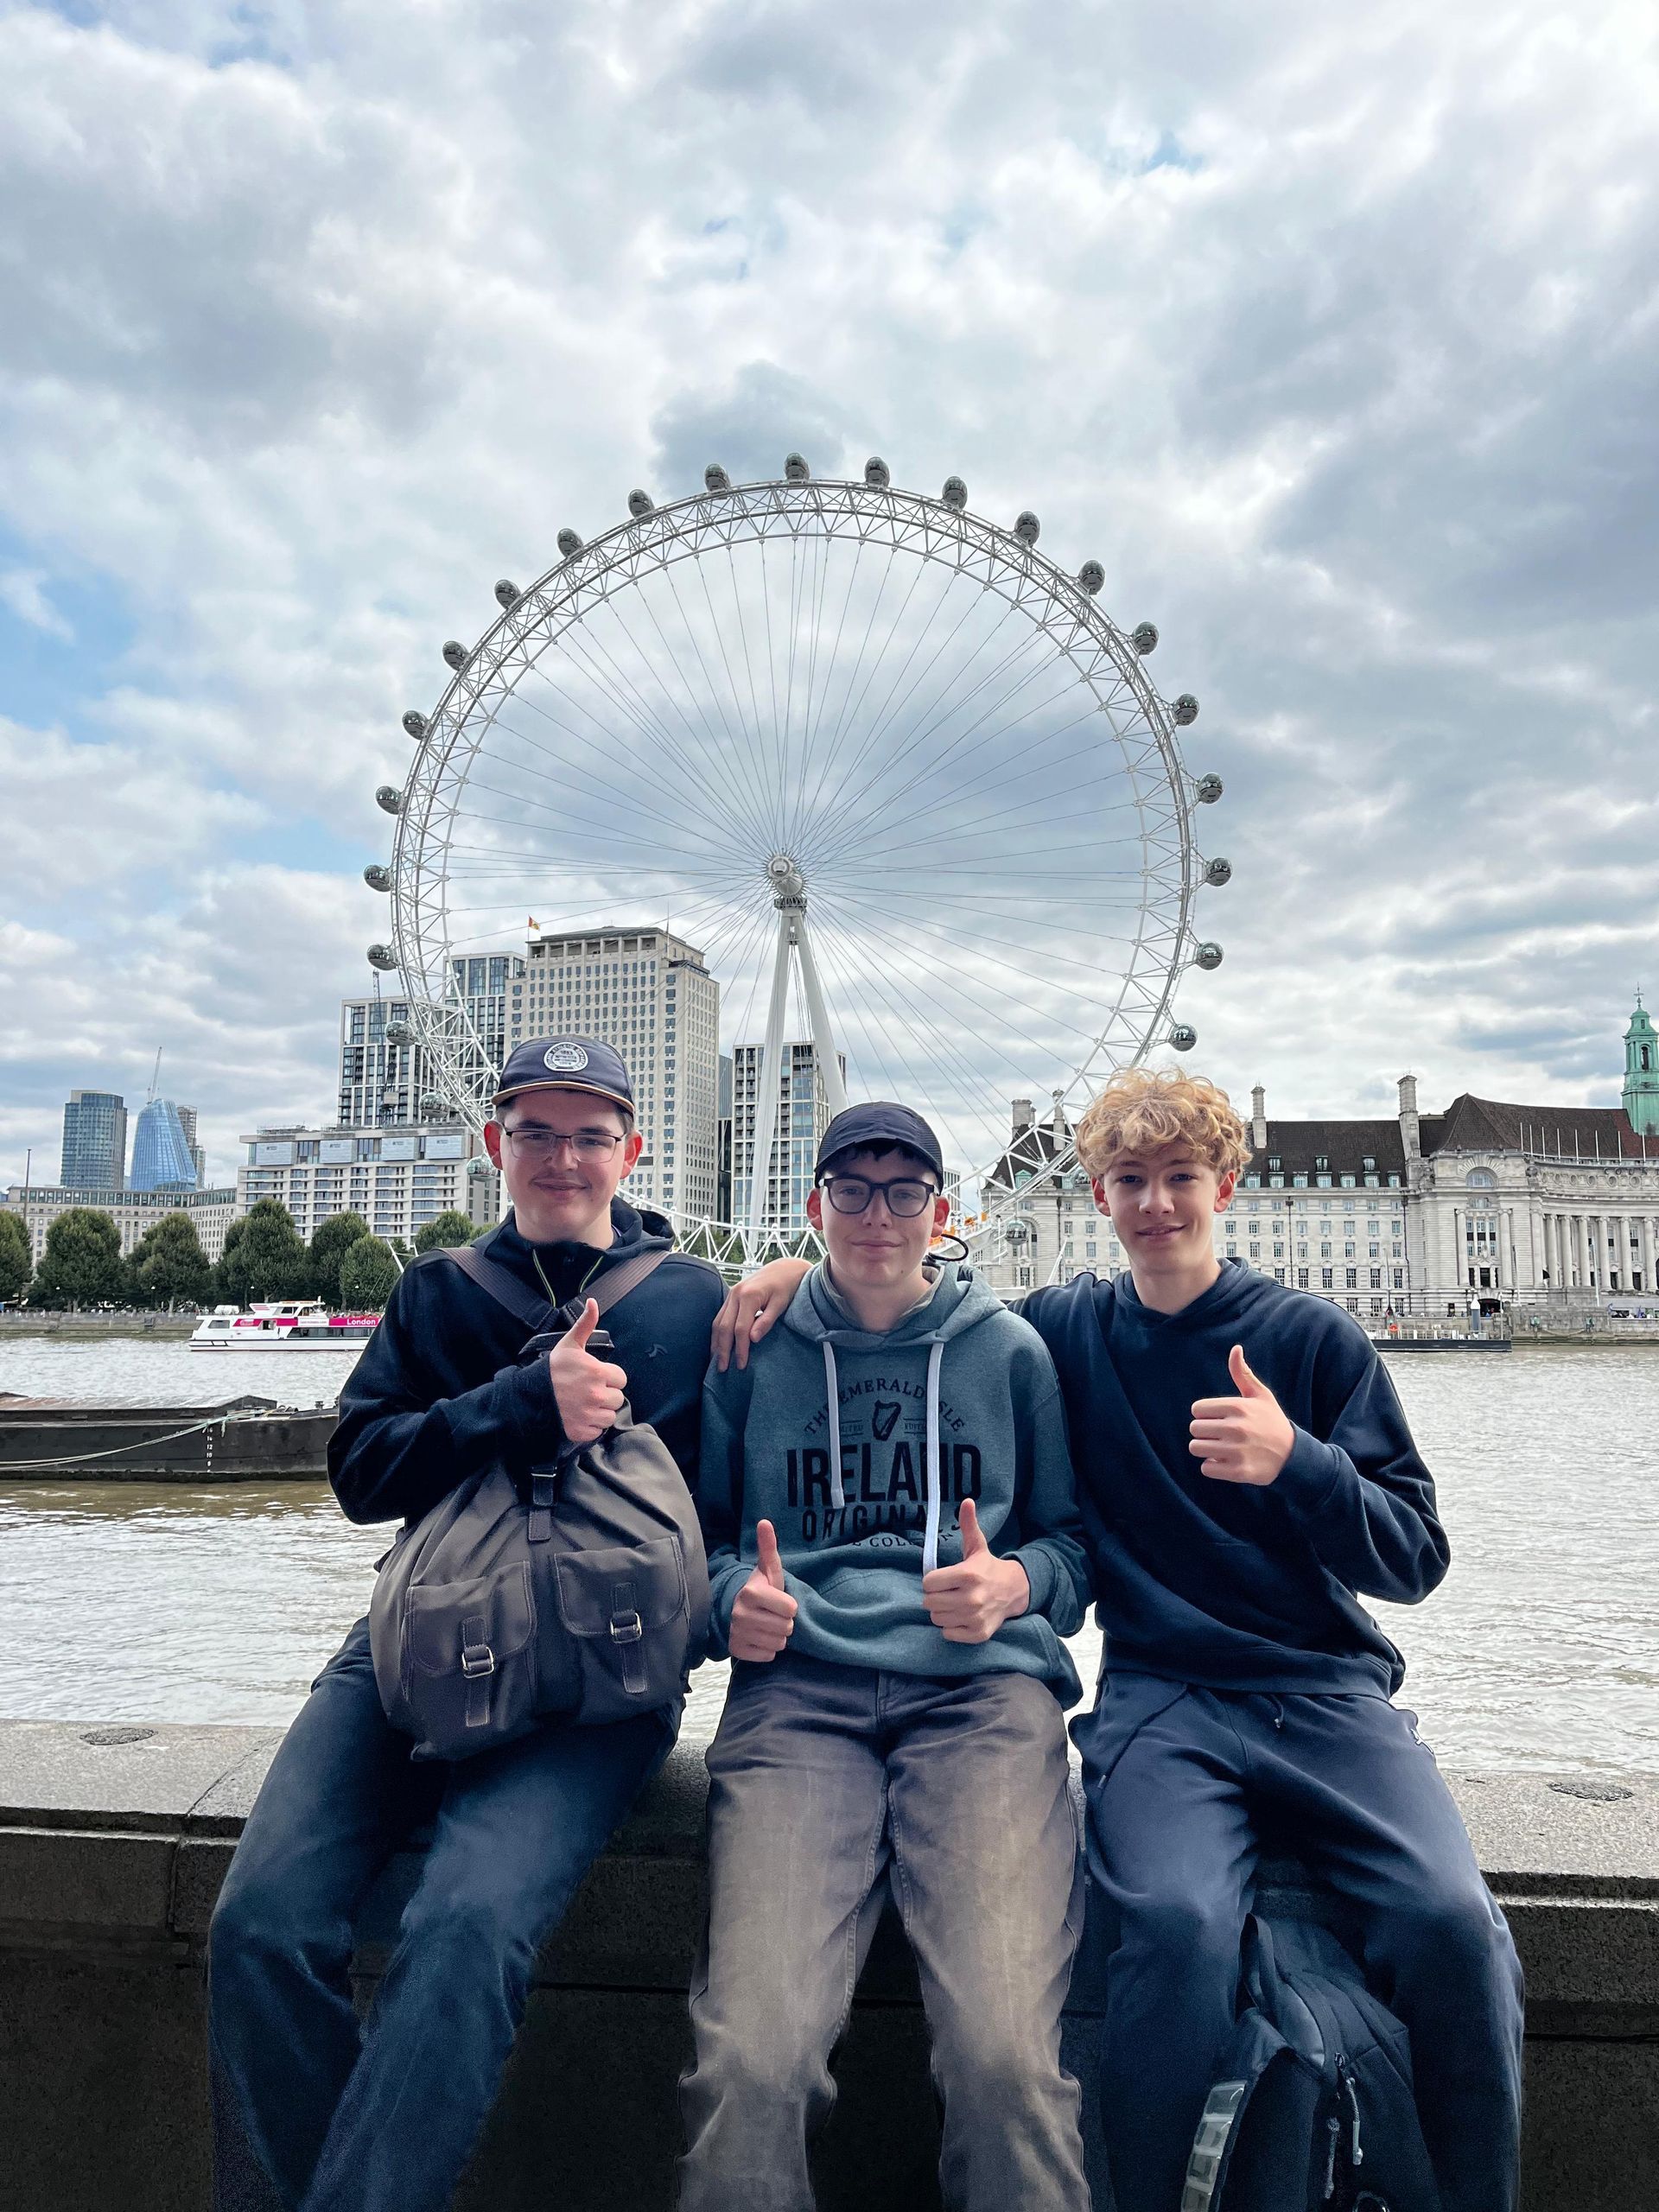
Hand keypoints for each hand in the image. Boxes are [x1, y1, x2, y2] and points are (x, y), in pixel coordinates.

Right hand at [548, 1300, 626, 1445]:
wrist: (529, 1396)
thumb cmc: (551, 1370)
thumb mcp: (569, 1344)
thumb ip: (586, 1324)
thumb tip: (593, 1302)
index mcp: (598, 1373)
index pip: (621, 1378)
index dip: (609, 1377)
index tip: (595, 1377)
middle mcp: (597, 1395)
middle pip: (617, 1398)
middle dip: (605, 1394)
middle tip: (587, 1390)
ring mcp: (590, 1415)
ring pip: (609, 1416)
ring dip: (600, 1411)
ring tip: (583, 1403)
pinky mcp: (582, 1431)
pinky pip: (597, 1431)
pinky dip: (590, 1425)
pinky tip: (578, 1415)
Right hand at [713, 1260, 812, 1370]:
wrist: (784, 1268)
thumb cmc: (786, 1286)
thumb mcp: (781, 1304)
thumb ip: (766, 1321)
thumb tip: (753, 1339)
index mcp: (749, 1296)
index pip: (740, 1329)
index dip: (740, 1349)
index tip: (741, 1365)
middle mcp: (735, 1294)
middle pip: (724, 1327)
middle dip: (723, 1350)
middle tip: (722, 1368)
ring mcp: (731, 1294)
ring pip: (718, 1322)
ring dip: (716, 1343)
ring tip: (717, 1360)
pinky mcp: (731, 1296)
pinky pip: (720, 1317)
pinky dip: (718, 1333)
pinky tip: (718, 1345)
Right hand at [728, 1519, 797, 1661]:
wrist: (738, 1610)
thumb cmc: (762, 1589)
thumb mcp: (769, 1569)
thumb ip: (769, 1547)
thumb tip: (765, 1521)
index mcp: (751, 1592)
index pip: (791, 1609)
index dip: (790, 1606)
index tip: (780, 1602)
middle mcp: (741, 1613)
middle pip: (786, 1628)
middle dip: (784, 1622)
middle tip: (773, 1615)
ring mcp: (737, 1633)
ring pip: (778, 1644)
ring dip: (777, 1636)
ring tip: (768, 1625)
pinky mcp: (737, 1650)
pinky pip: (768, 1656)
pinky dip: (767, 1649)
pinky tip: (760, 1638)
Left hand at [921, 1498, 1028, 1643]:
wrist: (1014, 1591)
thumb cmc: (987, 1568)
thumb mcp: (977, 1546)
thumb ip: (968, 1524)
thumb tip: (967, 1500)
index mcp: (967, 1574)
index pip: (928, 1583)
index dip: (932, 1580)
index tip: (942, 1579)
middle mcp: (971, 1598)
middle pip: (929, 1603)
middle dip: (935, 1597)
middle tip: (947, 1592)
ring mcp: (975, 1617)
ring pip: (937, 1619)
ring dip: (942, 1612)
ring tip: (954, 1603)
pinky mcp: (978, 1633)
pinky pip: (948, 1634)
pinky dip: (951, 1627)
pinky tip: (962, 1616)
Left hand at [1189, 1344, 1294, 1485]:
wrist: (1293, 1456)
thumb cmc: (1272, 1421)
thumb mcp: (1260, 1395)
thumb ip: (1243, 1373)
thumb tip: (1235, 1348)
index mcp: (1238, 1407)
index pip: (1197, 1409)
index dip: (1205, 1415)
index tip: (1219, 1419)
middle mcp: (1236, 1428)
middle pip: (1194, 1429)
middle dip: (1204, 1432)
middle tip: (1220, 1435)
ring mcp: (1237, 1451)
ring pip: (1196, 1448)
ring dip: (1206, 1449)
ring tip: (1221, 1448)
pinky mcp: (1238, 1471)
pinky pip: (1206, 1468)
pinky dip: (1213, 1466)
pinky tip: (1226, 1462)